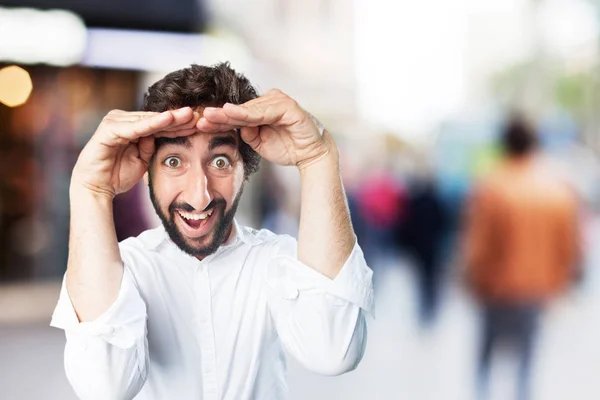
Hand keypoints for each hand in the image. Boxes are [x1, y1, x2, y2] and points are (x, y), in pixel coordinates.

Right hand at [72, 108, 199, 197]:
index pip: (162, 123)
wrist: (96, 187)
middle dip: (179, 118)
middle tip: (200, 114)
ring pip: (148, 119)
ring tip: (188, 115)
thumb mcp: (144, 159)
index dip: (181, 124)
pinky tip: (167, 119)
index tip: (202, 124)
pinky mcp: (108, 129)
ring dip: (169, 118)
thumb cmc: (119, 174)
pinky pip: (134, 126)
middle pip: (157, 118)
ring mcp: (115, 122)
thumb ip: (155, 146)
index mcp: (134, 127)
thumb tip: (169, 135)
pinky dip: (151, 123)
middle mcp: (124, 120)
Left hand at [198, 89, 330, 167]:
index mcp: (261, 108)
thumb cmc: (287, 147)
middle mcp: (269, 101)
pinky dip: (247, 113)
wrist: (311, 155)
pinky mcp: (288, 107)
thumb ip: (247, 133)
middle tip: (198, 118)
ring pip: (248, 108)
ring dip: (229, 113)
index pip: (236, 114)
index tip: (199, 125)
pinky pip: (264, 111)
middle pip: (239, 108)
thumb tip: (234, 127)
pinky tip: (231, 113)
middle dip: (218, 115)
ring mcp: (279, 101)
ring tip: (210, 116)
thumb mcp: (259, 143)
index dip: (218, 119)